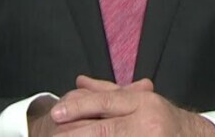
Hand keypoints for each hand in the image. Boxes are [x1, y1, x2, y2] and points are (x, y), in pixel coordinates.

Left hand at [46, 75, 214, 135]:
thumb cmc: (162, 119)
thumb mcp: (139, 100)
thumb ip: (108, 92)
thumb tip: (79, 82)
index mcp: (144, 102)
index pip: (105, 102)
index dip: (78, 107)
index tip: (56, 113)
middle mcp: (147, 123)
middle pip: (102, 129)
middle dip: (74, 133)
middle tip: (52, 134)